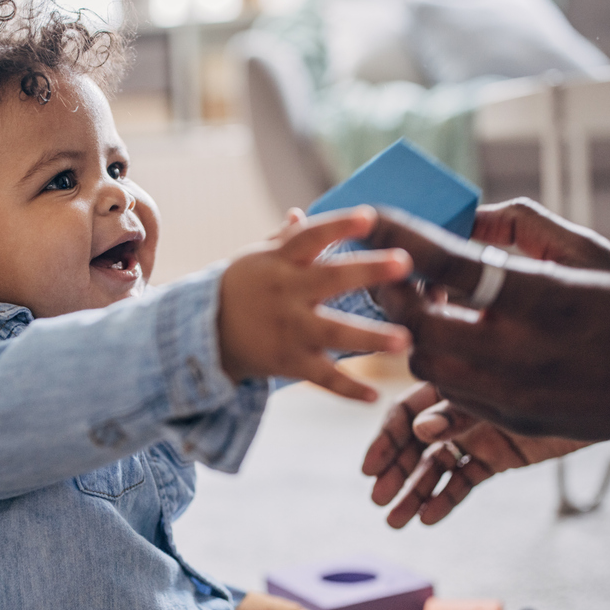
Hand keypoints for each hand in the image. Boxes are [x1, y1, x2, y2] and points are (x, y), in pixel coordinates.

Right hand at [219, 206, 411, 401]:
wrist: (204, 334)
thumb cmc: (239, 289)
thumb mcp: (255, 260)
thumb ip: (283, 239)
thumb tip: (299, 213)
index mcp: (281, 261)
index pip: (310, 237)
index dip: (338, 226)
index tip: (369, 217)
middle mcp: (287, 293)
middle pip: (330, 279)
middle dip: (367, 271)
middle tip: (403, 262)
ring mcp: (289, 330)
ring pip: (333, 333)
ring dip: (369, 337)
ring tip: (405, 340)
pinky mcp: (289, 362)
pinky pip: (322, 378)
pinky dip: (347, 390)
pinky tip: (375, 397)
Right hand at [362, 381, 588, 526]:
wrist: (609, 395)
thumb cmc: (553, 381)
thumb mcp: (500, 395)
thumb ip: (459, 412)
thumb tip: (421, 430)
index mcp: (452, 383)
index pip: (405, 412)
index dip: (385, 440)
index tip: (370, 468)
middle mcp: (459, 410)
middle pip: (415, 444)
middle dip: (396, 472)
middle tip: (378, 501)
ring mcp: (477, 435)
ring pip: (437, 467)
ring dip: (414, 492)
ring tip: (396, 521)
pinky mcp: (497, 458)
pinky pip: (465, 480)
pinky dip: (446, 499)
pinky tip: (428, 518)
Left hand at [366, 198, 609, 442]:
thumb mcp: (588, 250)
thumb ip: (519, 225)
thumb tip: (459, 214)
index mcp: (544, 298)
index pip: (451, 264)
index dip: (402, 239)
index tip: (369, 216)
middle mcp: (522, 352)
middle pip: (419, 325)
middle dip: (391, 294)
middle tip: (385, 269)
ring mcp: (514, 394)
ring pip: (425, 362)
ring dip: (412, 330)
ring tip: (420, 301)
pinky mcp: (510, 420)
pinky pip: (449, 390)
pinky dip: (439, 359)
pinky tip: (450, 335)